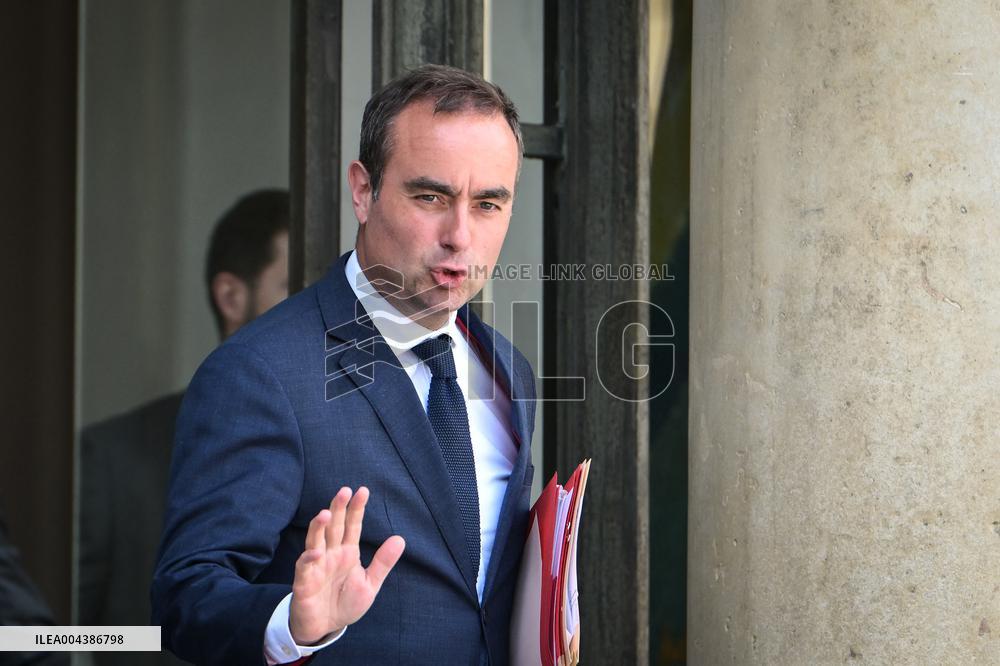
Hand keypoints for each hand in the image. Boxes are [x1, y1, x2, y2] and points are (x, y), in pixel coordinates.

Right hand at [288, 486, 404, 644]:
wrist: (325, 627)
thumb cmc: (345, 603)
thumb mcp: (370, 584)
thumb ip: (383, 563)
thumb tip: (400, 539)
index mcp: (347, 552)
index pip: (352, 526)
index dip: (356, 509)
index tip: (363, 491)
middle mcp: (331, 554)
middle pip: (333, 527)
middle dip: (338, 509)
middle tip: (344, 490)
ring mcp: (316, 565)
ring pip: (315, 540)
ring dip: (318, 527)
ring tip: (325, 513)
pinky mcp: (304, 581)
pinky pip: (305, 567)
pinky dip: (309, 558)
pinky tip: (315, 552)